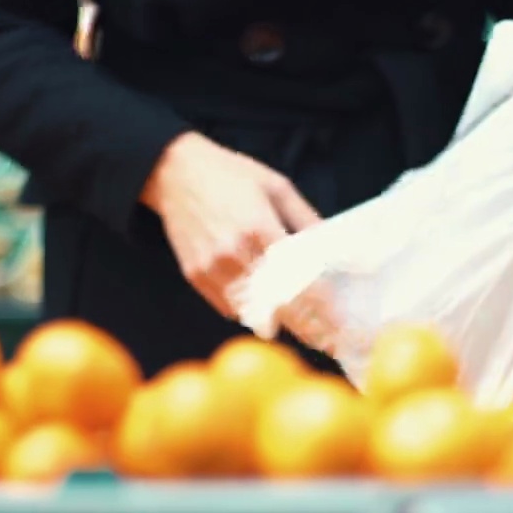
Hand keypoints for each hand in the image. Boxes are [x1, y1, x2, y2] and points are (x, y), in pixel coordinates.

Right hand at [143, 132, 323, 317]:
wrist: (174, 172)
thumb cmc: (229, 175)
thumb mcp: (277, 186)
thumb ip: (305, 219)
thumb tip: (333, 249)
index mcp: (259, 228)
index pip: (297, 278)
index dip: (320, 305)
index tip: (338, 321)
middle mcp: (234, 253)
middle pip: (277, 304)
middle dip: (306, 326)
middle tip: (327, 340)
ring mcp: (212, 268)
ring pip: (253, 312)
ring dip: (280, 324)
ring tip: (305, 333)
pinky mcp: (196, 276)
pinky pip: (229, 307)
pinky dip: (250, 313)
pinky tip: (267, 314)